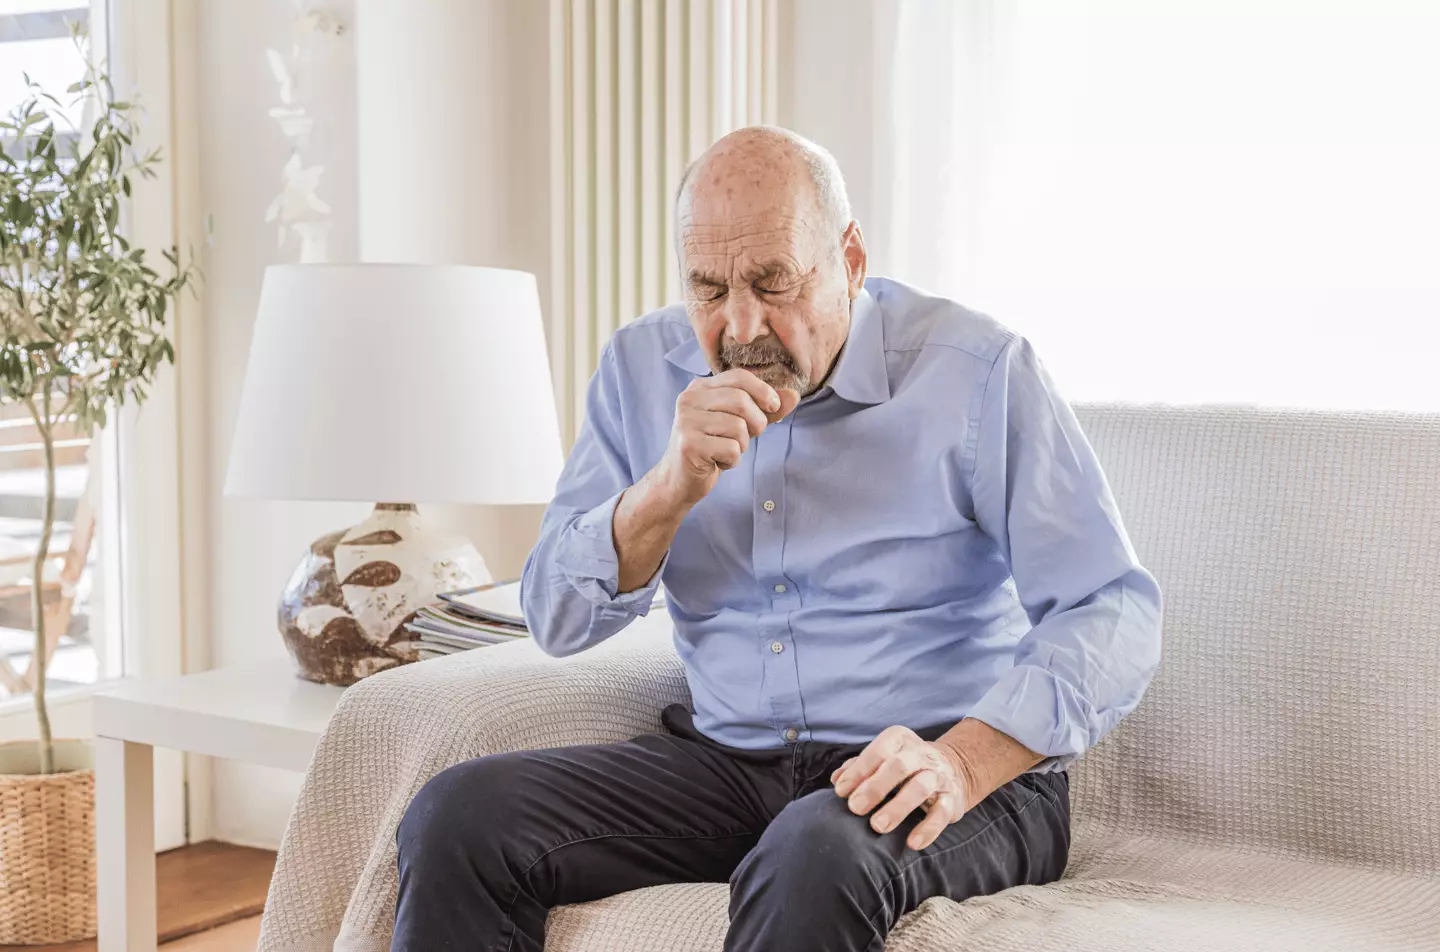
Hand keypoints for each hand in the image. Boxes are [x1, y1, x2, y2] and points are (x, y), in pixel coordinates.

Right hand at [652, 369, 799, 506]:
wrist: (679, 480)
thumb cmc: (712, 448)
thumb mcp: (740, 423)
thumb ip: (765, 409)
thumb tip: (794, 395)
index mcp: (700, 387)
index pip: (739, 377)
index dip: (763, 390)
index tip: (774, 406)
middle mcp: (689, 399)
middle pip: (741, 401)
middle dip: (756, 423)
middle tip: (748, 437)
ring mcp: (686, 422)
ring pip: (738, 427)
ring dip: (742, 445)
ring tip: (728, 451)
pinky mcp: (689, 445)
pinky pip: (731, 449)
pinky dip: (732, 460)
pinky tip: (718, 462)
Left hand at [830, 726, 976, 850]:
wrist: (952, 769)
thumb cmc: (905, 766)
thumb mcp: (883, 758)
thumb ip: (858, 767)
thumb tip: (837, 780)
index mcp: (900, 740)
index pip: (878, 751)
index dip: (859, 771)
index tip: (841, 792)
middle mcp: (921, 754)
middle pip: (898, 766)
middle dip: (875, 787)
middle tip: (855, 808)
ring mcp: (939, 776)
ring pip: (920, 788)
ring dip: (898, 807)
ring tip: (878, 826)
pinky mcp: (952, 799)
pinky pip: (942, 813)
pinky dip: (928, 829)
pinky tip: (912, 843)